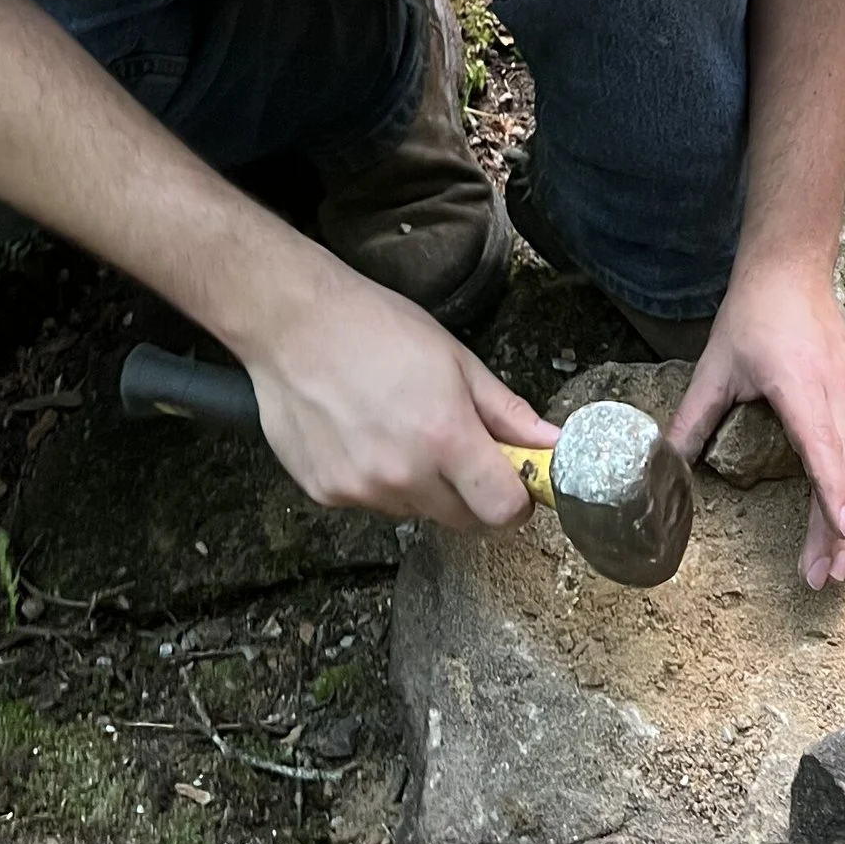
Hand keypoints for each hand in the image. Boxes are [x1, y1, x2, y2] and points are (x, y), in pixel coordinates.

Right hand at [243, 252, 558, 530]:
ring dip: (421, 485)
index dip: (517, 500)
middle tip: (456, 447)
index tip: (514, 481)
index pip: (503, 511)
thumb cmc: (376, 329)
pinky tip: (362, 435)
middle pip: (463, 519)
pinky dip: (377, 481)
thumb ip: (506, 411)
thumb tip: (550, 442)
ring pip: (416, 510)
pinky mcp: (325, 493)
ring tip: (399, 429)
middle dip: (471, 492)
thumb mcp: (457, 360)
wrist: (293, 324)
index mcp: (446, 438)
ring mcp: (361, 489)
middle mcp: (403, 475)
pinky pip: (371, 502)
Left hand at [671, 260, 844, 589]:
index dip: (833, 498)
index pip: (824, 452)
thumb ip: (691, 420)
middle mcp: (840, 395)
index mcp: (802, 388)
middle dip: (836, 533)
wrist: (793, 272)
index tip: (839, 537)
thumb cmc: (753, 317)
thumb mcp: (714, 367)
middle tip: (821, 578)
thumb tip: (659, 465)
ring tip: (839, 566)